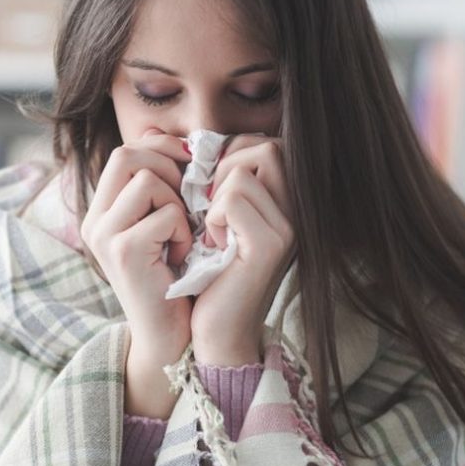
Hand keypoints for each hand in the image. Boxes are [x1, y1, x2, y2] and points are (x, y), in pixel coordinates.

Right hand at [80, 128, 193, 417]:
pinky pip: (166, 214)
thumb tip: (168, 136)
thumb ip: (161, 185)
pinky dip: (184, 232)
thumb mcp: (164, 225)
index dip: (162, 149)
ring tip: (181, 234)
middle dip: (170, 169)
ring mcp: (104, 235)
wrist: (170, 337)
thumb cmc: (175, 279)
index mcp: (102, 211)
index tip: (190, 168)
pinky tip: (181, 257)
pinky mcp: (123, 251)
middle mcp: (94, 220)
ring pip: (148, 180)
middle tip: (188, 201)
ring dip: (178, 203)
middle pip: (129, 154)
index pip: (126, 150)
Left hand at [190, 134, 296, 365]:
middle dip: (223, 169)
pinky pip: (235, 198)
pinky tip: (213, 245)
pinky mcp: (271, 245)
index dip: (230, 156)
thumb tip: (167, 134)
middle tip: (208, 208)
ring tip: (212, 231)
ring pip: (243, 171)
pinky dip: (213, 217)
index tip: (209, 191)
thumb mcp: (210, 219)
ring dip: (214, 198)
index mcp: (285, 202)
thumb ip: (210, 180)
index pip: (265, 144)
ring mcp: (289, 227)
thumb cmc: (207, 275)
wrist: (214, 331)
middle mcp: (297, 212)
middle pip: (264, 147)